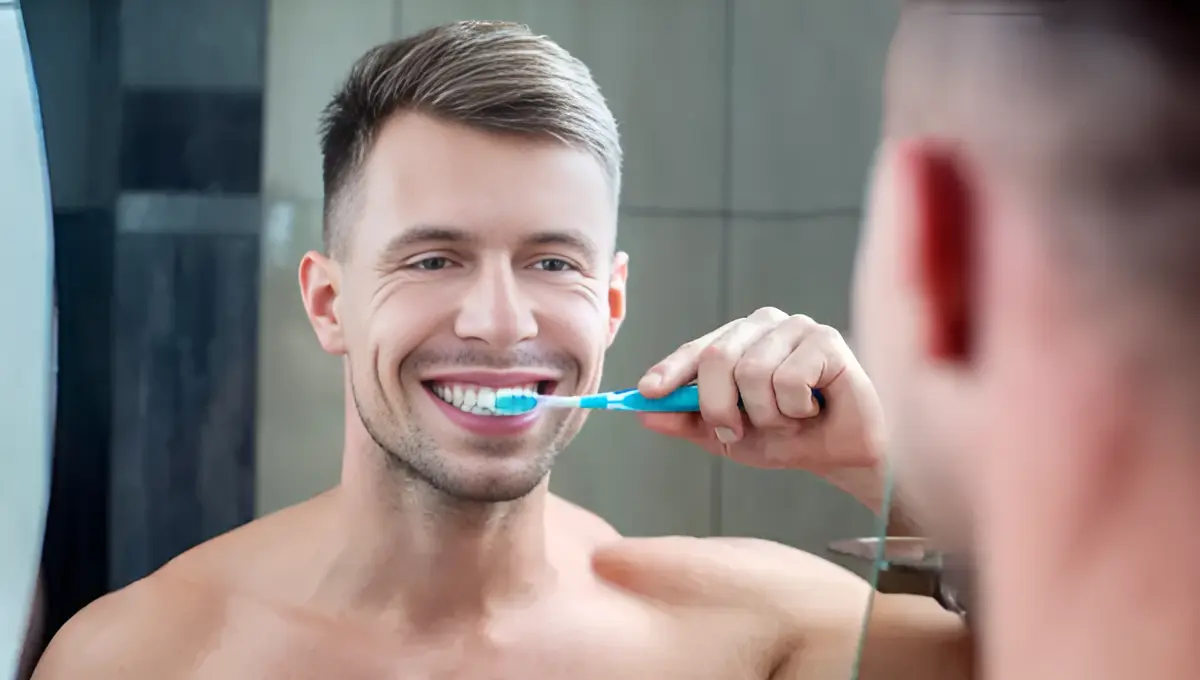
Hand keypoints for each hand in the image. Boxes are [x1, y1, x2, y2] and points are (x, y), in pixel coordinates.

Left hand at [638, 308, 886, 503]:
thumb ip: (688, 422)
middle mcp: (763, 325)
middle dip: (719, 406)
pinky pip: (790, 378)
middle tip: (736, 431)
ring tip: (789, 420)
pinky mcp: (827, 339)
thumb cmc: (788, 438)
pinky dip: (796, 408)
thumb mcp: (727, 437)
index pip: (695, 350)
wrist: (841, 455)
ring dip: (767, 414)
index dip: (670, 370)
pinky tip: (814, 408)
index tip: (647, 393)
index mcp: (737, 340)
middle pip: (718, 358)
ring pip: (754, 372)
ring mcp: (796, 327)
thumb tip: (644, 416)